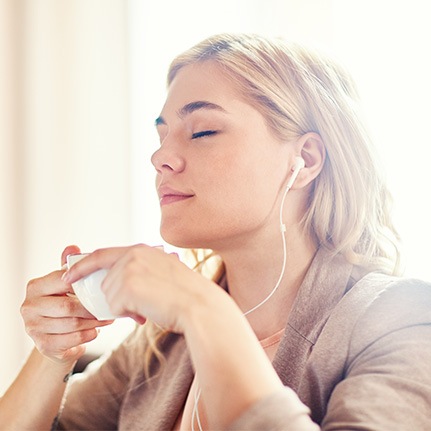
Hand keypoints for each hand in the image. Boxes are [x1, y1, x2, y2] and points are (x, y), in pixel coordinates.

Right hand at [20, 245, 112, 365]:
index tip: (101, 285)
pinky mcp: (42, 345)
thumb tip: (72, 247)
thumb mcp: (65, 283)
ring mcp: (33, 327)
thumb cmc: (63, 303)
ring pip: (72, 324)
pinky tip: (95, 330)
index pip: (62, 281)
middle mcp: (29, 307)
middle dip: (91, 307)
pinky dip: (87, 335)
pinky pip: (71, 340)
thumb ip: (68, 266)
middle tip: (108, 306)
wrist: (55, 335)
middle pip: (68, 306)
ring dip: (94, 322)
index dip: (83, 284)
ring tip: (107, 318)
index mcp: (35, 287)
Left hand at [62, 244, 221, 332]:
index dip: (83, 265)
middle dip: (117, 298)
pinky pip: (114, 306)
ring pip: (109, 295)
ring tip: (148, 307)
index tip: (69, 275)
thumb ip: (141, 271)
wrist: (198, 305)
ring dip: (124, 307)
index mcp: (142, 249)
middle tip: (140, 305)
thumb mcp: (163, 273)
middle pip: (105, 281)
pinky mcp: (128, 285)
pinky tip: (146, 312)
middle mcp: (133, 254)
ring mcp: (129, 268)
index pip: (102, 254)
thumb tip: (118, 284)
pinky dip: (127, 314)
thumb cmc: (184, 295)